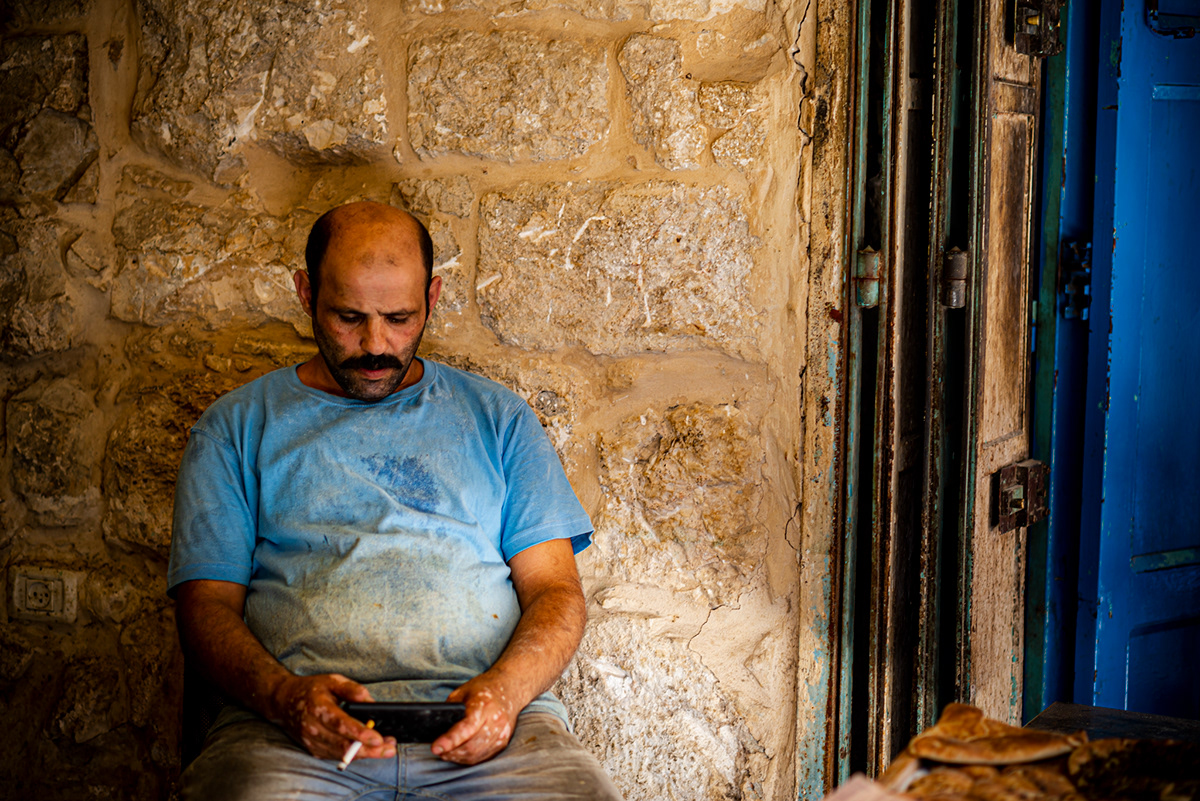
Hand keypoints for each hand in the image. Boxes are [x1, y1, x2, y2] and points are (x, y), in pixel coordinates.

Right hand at [267, 672, 396, 760]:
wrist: (284, 701)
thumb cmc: (312, 689)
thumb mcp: (332, 680)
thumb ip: (352, 689)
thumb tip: (371, 702)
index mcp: (319, 708)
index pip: (341, 724)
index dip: (360, 733)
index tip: (379, 738)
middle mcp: (313, 727)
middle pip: (344, 744)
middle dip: (369, 749)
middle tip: (390, 749)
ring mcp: (311, 741)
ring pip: (341, 754)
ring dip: (365, 754)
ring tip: (385, 750)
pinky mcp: (312, 749)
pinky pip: (335, 756)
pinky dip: (353, 755)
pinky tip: (368, 750)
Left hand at [432, 673, 519, 764]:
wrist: (509, 689)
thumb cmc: (483, 689)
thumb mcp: (462, 692)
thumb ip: (451, 710)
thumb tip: (437, 730)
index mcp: (484, 704)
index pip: (466, 728)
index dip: (450, 740)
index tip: (436, 748)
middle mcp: (496, 720)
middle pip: (471, 746)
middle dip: (451, 752)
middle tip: (438, 751)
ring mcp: (502, 733)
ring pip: (476, 754)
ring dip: (459, 757)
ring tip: (447, 753)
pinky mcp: (504, 741)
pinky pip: (483, 756)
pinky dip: (469, 758)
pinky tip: (460, 754)